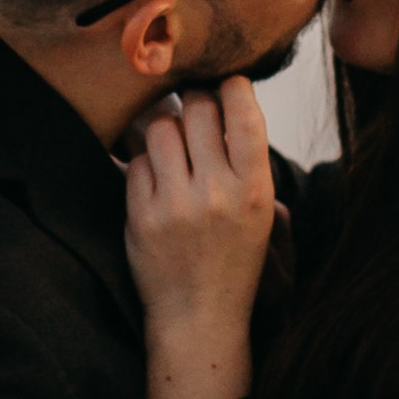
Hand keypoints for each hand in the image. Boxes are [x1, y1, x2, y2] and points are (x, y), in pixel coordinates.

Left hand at [125, 79, 276, 398]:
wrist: (199, 316)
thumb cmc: (234, 258)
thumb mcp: (261, 213)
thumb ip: (249, 161)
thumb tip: (227, 99)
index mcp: (254, 191)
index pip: (244, 115)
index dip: (234, 86)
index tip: (228, 81)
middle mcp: (217, 194)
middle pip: (199, 110)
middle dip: (196, 100)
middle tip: (196, 108)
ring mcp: (176, 205)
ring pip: (162, 127)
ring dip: (167, 130)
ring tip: (174, 146)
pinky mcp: (141, 216)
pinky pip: (137, 161)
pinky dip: (145, 163)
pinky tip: (156, 178)